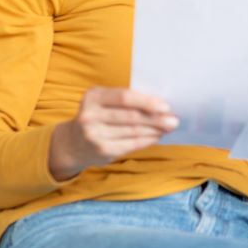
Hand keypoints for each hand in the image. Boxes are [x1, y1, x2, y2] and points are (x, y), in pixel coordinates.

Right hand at [48, 87, 178, 180]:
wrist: (73, 143)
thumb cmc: (98, 116)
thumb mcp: (103, 102)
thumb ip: (126, 100)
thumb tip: (160, 104)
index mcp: (93, 97)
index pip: (123, 97)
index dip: (146, 102)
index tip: (165, 106)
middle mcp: (90, 116)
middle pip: (131, 117)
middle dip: (156, 118)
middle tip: (174, 119)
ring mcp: (94, 135)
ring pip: (133, 132)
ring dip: (155, 130)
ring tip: (168, 127)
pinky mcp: (102, 151)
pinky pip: (131, 145)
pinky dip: (147, 140)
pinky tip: (157, 137)